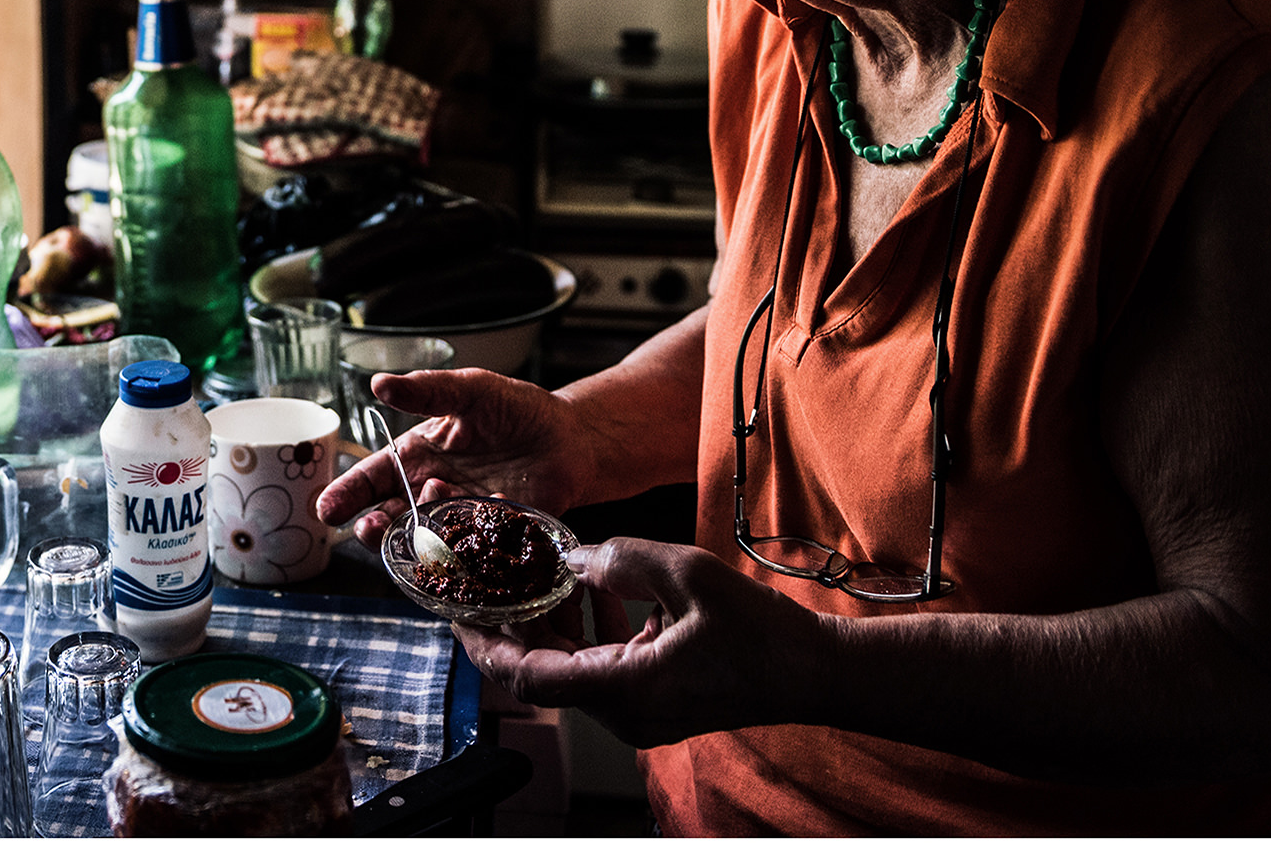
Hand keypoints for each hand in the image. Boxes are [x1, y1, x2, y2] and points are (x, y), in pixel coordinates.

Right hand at [316, 368, 596, 542]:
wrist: (572, 438)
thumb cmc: (518, 409)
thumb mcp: (471, 390)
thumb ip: (428, 389)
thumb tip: (379, 383)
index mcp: (419, 455)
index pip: (373, 476)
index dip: (348, 493)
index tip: (328, 508)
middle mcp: (433, 490)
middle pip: (390, 516)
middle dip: (373, 527)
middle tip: (368, 529)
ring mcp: (461, 517)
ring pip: (423, 539)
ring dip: (413, 540)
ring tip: (413, 532)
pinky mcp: (491, 539)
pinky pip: (466, 553)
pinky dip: (457, 551)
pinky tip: (460, 541)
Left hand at [452, 537, 827, 748]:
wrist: (815, 674)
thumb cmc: (763, 633)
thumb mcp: (686, 574)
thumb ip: (621, 560)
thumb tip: (572, 557)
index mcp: (623, 689)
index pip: (527, 676)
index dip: (483, 644)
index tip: (455, 611)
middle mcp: (622, 712)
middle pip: (540, 673)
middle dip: (510, 626)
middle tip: (486, 583)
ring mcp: (637, 713)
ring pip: (569, 669)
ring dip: (550, 625)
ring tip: (537, 575)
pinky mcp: (653, 703)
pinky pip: (601, 669)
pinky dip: (587, 633)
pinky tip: (594, 591)